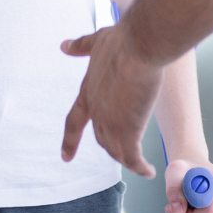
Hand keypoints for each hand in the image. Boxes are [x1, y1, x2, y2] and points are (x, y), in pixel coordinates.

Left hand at [60, 23, 161, 175]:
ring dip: (127, 160)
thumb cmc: (123, 40)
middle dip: (112, 148)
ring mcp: (110, 123)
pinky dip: (139, 168)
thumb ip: (81, 47)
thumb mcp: (97, 42)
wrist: (140, 45)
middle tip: (125, 156)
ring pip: (116, 152)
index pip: (74, 122)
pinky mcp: (128, 130)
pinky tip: (148, 172)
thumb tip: (64, 46)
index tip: (65, 156)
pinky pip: (132, 159)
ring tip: (140, 166)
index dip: (70, 141)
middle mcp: (96, 112)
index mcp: (88, 93)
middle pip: (102, 139)